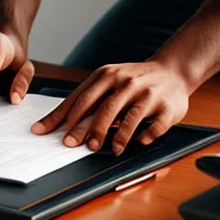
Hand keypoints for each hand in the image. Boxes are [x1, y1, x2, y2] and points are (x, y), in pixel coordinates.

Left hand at [31, 61, 190, 154]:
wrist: (174, 70)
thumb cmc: (135, 80)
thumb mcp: (111, 80)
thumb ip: (89, 98)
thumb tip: (58, 123)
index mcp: (109, 75)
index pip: (82, 97)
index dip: (63, 116)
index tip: (45, 131)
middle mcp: (128, 82)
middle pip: (105, 107)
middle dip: (88, 127)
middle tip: (74, 144)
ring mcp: (149, 93)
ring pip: (132, 115)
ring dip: (119, 135)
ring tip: (111, 149)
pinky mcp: (167, 106)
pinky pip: (157, 123)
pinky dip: (148, 133)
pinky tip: (141, 141)